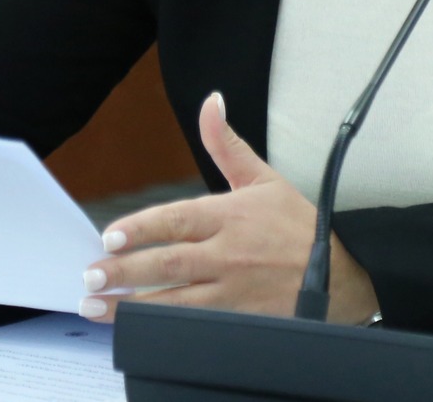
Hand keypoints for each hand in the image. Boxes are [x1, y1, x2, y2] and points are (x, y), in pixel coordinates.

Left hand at [79, 92, 379, 325]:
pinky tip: (136, 329)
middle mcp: (229, 253)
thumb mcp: (263, 178)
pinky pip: (194, 325)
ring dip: (132, 305)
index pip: (178, 220)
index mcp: (231, 215)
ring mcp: (233, 289)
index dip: (142, 228)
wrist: (340, 273)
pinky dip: (163, 328)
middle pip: (170, 263)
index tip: (109, 236)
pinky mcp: (239, 317)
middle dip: (126, 270)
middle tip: (92, 275)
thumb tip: (210, 102)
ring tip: (97, 307)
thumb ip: (226, 143)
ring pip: (175, 300)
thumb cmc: (297, 224)